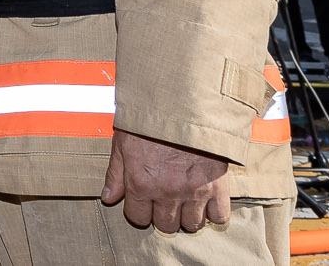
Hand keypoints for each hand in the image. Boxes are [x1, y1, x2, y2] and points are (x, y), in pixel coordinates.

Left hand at [101, 128, 232, 232]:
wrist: (184, 102)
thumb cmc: (150, 118)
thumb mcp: (123, 142)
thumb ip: (116, 173)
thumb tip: (108, 197)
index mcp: (141, 183)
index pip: (138, 218)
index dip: (139, 210)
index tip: (144, 201)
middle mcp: (167, 192)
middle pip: (166, 225)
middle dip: (163, 215)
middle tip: (165, 200)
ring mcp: (194, 191)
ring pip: (192, 225)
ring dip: (188, 216)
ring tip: (186, 200)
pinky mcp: (219, 186)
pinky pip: (219, 217)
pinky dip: (214, 213)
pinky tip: (206, 201)